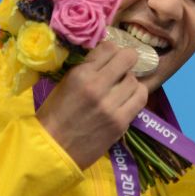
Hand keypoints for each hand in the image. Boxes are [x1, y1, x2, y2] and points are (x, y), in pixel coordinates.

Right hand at [36, 42, 147, 168]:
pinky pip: (141, 99)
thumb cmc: (55, 115)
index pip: (109, 48)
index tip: (111, 56)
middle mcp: (98, 86)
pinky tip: (128, 98)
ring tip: (122, 88)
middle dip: (127, 60)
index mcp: (80, 75)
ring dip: (130, 81)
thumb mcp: (65, 84)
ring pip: (136, 80)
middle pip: (128, 59)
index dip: (112, 50)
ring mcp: (112, 105)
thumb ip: (87, 70)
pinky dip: (137, 95)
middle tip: (123, 67)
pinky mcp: (121, 121)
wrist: (54, 148)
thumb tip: (109, 58)